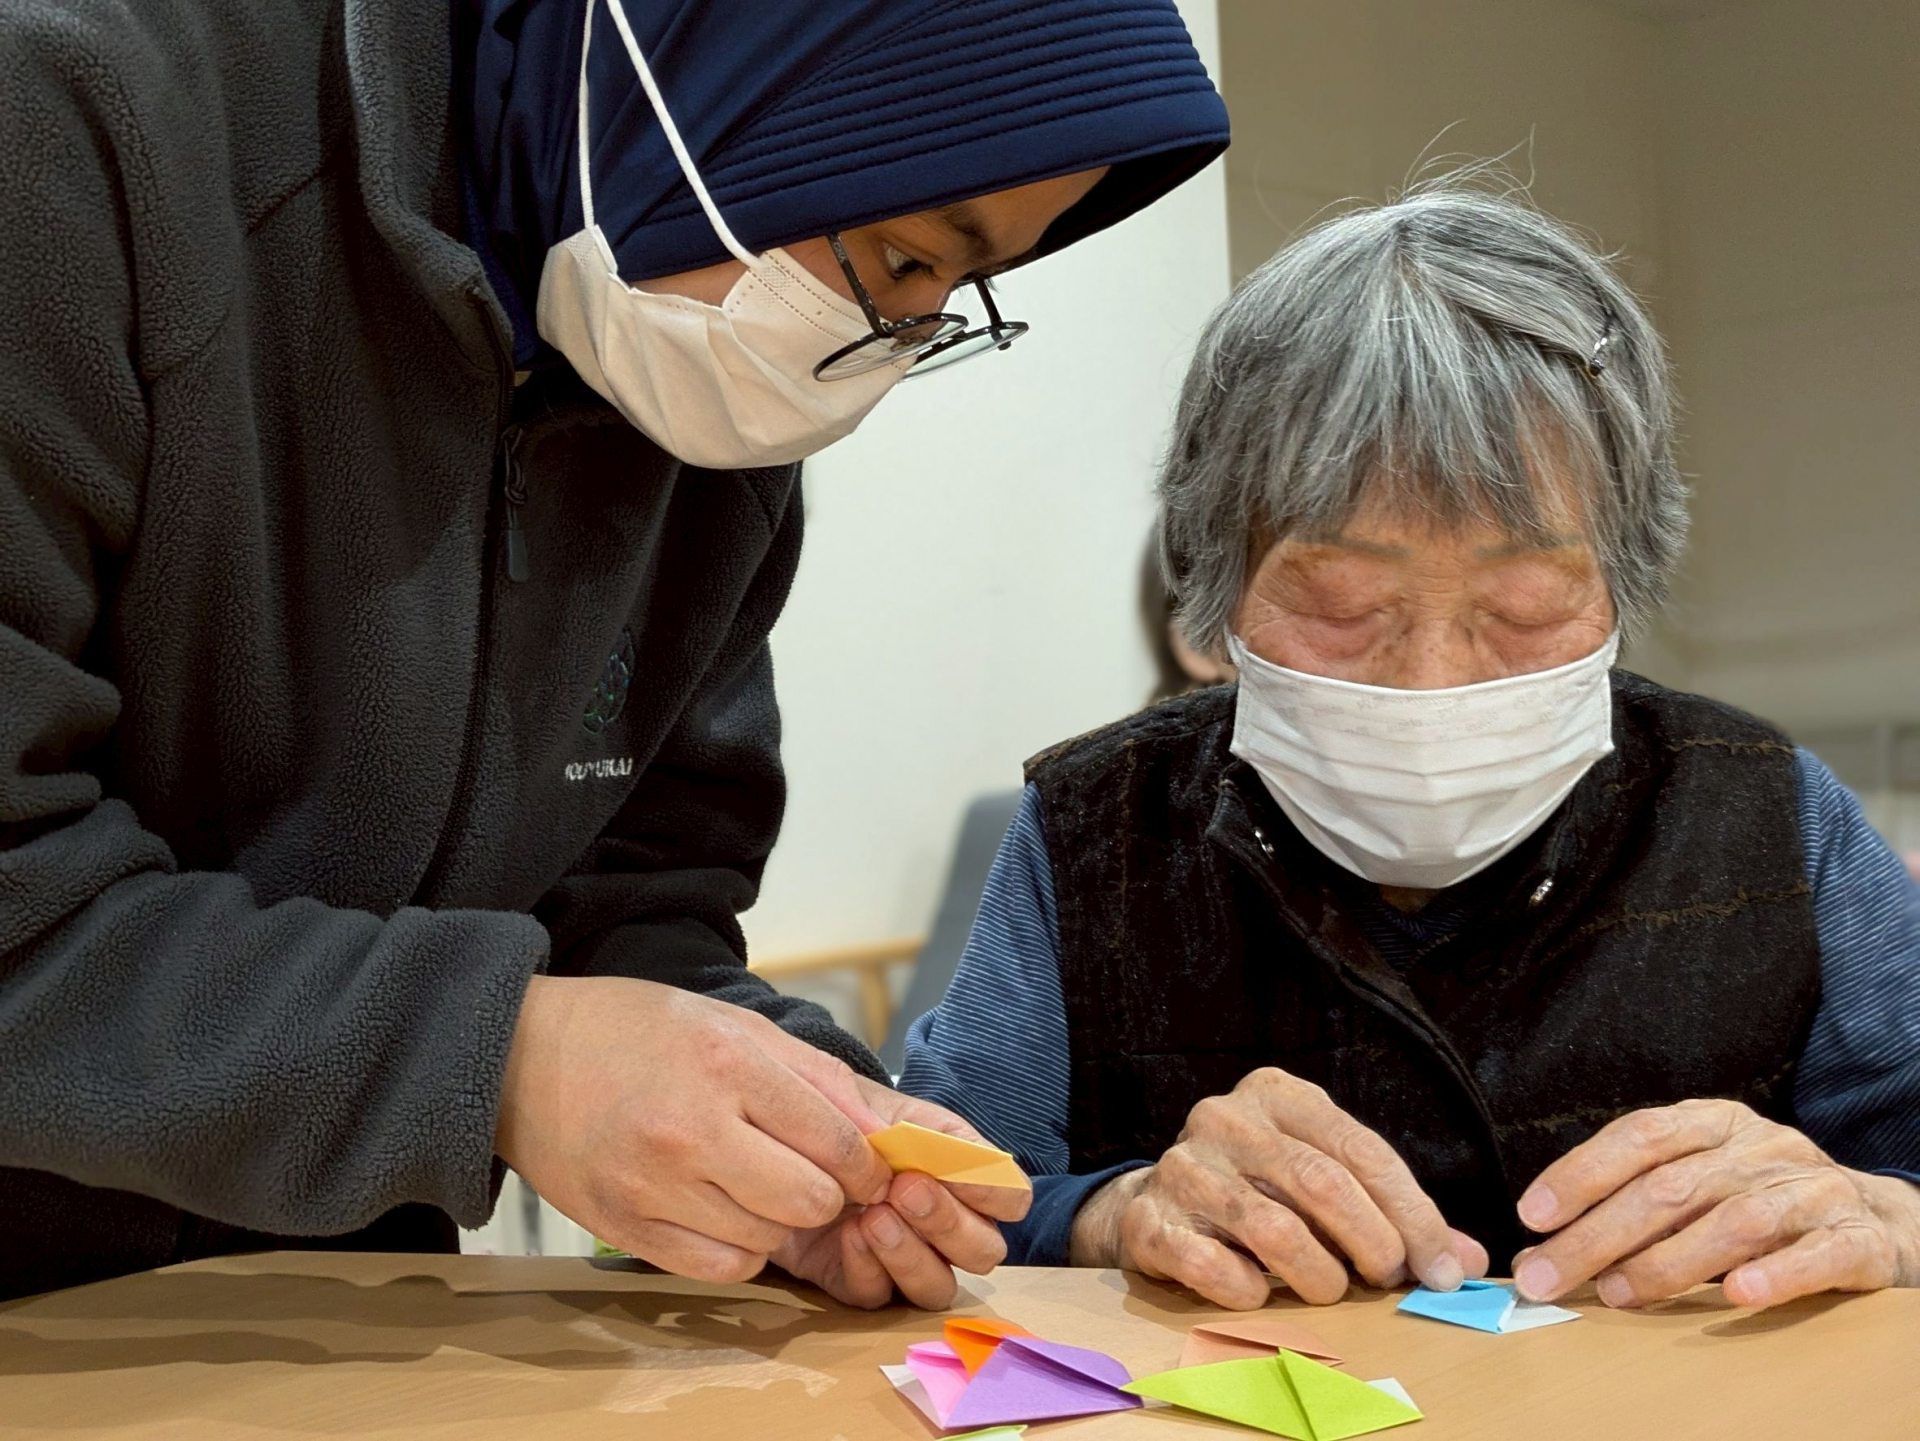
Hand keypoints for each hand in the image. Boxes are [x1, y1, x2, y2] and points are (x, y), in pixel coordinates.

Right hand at [495, 976, 892, 1284]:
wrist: (522, 1057)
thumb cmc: (634, 1032)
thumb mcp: (731, 1025)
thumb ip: (812, 1076)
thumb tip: (879, 1131)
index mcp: (727, 1065)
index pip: (836, 1141)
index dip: (866, 1164)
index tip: (866, 1167)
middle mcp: (692, 1129)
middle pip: (810, 1200)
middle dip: (829, 1195)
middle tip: (817, 1178)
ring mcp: (654, 1186)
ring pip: (769, 1239)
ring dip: (780, 1221)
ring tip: (758, 1185)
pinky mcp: (625, 1228)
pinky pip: (720, 1267)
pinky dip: (739, 1249)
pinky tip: (725, 1213)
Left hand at [772, 1081, 1030, 1308]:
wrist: (764, 1131)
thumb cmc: (824, 1108)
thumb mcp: (858, 1097)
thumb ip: (894, 1122)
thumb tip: (913, 1150)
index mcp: (956, 1165)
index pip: (1009, 1193)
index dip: (995, 1191)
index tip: (959, 1173)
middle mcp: (941, 1219)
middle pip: (984, 1250)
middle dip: (949, 1222)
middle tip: (905, 1190)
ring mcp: (902, 1256)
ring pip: (938, 1286)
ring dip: (912, 1254)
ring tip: (874, 1216)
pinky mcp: (856, 1279)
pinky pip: (879, 1296)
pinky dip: (868, 1268)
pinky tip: (845, 1233)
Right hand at [1071, 1067, 1486, 1308]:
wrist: (1157, 1205)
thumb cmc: (1259, 1191)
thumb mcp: (1324, 1179)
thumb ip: (1392, 1213)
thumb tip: (1465, 1260)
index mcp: (1276, 1095)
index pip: (1361, 1150)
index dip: (1413, 1213)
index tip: (1443, 1266)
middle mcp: (1225, 1119)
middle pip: (1322, 1184)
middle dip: (1373, 1243)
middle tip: (1389, 1280)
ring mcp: (1182, 1167)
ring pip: (1274, 1230)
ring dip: (1319, 1276)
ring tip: (1329, 1290)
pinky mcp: (1149, 1220)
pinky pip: (1215, 1267)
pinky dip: (1251, 1291)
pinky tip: (1260, 1290)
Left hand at [1513, 1098, 1919, 1309]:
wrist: (1876, 1220)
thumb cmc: (1759, 1202)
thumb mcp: (1699, 1184)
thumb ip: (1631, 1205)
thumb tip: (1541, 1247)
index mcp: (1715, 1123)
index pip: (1639, 1136)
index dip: (1582, 1173)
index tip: (1532, 1215)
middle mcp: (1762, 1147)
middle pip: (1670, 1187)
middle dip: (1598, 1235)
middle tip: (1547, 1275)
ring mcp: (1812, 1189)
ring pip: (1735, 1220)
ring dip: (1667, 1261)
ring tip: (1616, 1292)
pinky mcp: (1858, 1238)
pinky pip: (1817, 1255)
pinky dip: (1776, 1274)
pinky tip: (1737, 1296)